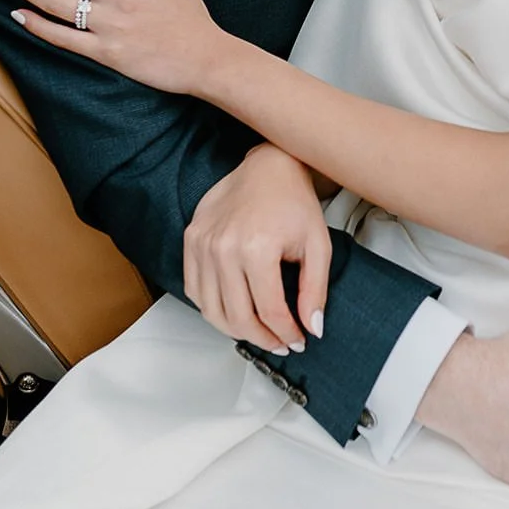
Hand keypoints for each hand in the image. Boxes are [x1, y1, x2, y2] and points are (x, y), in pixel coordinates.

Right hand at [185, 143, 331, 352]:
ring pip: (211, 310)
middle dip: (263, 339)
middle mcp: (223, 248)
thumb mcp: (318, 245)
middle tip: (280, 342)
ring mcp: (202, 244)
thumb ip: (315, 291)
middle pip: (238, 317)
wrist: (267, 166)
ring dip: (236, 330)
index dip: (286, 333)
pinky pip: (194, 290)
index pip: (270, 311)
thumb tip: (312, 328)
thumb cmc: (293, 200)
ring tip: (258, 331)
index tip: (297, 340)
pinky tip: (234, 309)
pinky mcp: (190, 240)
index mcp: (257, 248)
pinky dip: (212, 308)